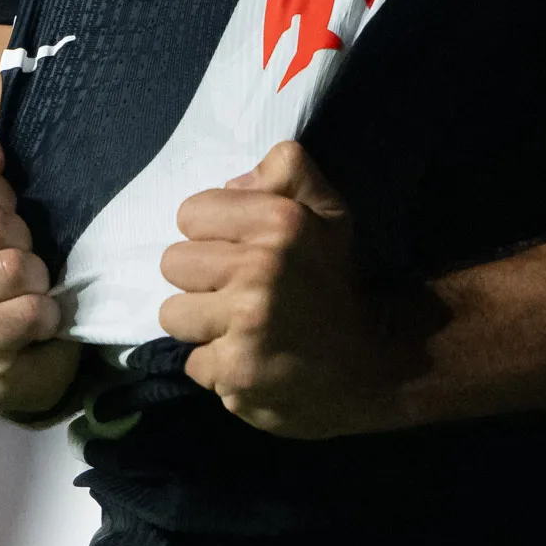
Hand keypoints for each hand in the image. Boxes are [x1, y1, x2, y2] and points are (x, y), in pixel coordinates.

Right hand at [0, 118, 77, 416]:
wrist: (8, 350)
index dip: (1, 192)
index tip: (2, 213)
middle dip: (21, 236)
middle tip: (15, 256)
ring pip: (10, 265)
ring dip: (34, 277)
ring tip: (24, 289)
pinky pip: (21, 312)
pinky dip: (42, 313)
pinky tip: (34, 319)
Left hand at [160, 141, 417, 438]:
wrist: (372, 366)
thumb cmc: (339, 284)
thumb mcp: (330, 215)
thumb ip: (289, 174)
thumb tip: (233, 183)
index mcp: (282, 220)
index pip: (191, 213)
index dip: (213, 232)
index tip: (242, 251)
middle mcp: (261, 267)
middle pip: (173, 262)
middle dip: (203, 279)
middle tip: (243, 293)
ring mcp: (246, 321)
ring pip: (172, 314)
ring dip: (203, 324)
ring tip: (243, 328)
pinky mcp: (233, 371)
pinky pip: (192, 361)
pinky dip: (217, 366)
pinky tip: (252, 360)